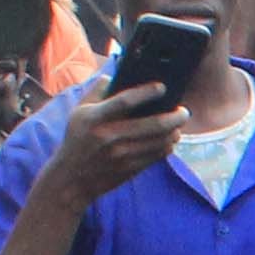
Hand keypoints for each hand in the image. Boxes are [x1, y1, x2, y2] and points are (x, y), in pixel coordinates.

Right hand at [41, 71, 187, 205]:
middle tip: (183, 111)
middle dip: (174, 116)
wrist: (71, 178)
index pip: (125, 101)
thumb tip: (114, 76)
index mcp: (95, 118)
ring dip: (174, 132)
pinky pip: (157, 156)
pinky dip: (167, 147)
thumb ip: (96, 92)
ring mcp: (121, 155)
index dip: (146, 93)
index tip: (162, 87)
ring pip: (159, 142)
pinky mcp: (129, 169)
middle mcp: (109, 136)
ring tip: (178, 125)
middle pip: (152, 124)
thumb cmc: (77, 140)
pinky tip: (169, 140)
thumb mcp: (78, 113)